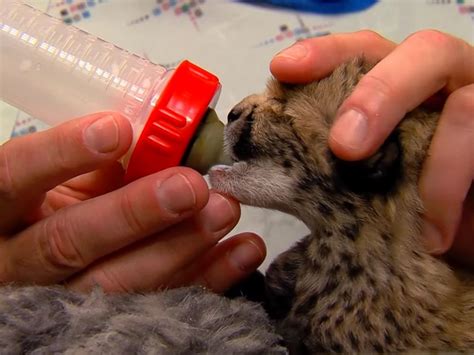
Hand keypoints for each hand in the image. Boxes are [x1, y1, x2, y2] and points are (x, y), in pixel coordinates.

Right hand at [0, 112, 265, 292]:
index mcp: (2, 212)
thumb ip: (91, 164)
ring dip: (180, 247)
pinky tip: (242, 251)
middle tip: (191, 187)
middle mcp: (21, 262)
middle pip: (71, 244)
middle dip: (136, 213)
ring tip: (225, 211)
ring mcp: (64, 300)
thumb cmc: (54, 207)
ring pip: (116, 285)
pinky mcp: (112, 320)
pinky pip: (163, 304)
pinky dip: (208, 279)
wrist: (44, 265)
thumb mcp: (57, 181)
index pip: (13, 179)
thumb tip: (151, 138)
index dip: (61, 155)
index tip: (117, 130)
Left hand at [270, 30, 473, 265]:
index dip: (326, 52)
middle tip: (345, 148)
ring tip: (413, 223)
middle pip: (423, 52)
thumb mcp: (357, 185)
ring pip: (466, 105)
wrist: (457, 241)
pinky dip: (452, 190)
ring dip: (433, 165)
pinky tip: (434, 235)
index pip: (365, 50)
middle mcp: (441, 88)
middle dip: (380, 94)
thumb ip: (322, 167)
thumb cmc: (405, 210)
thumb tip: (258, 172)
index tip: (284, 69)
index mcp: (400, 88)